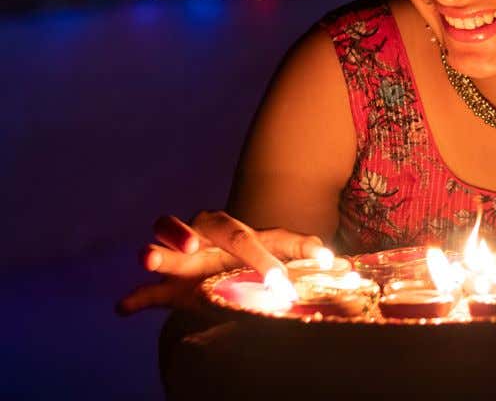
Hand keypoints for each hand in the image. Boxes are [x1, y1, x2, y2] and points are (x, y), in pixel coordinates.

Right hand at [116, 211, 324, 315]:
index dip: (262, 257)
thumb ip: (304, 249)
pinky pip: (148, 291)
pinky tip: (123, 307)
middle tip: (194, 246)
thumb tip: (333, 258)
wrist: (233, 272)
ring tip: (148, 257)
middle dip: (192, 234)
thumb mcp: (282, 249)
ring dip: (156, 251)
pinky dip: (135, 298)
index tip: (279, 282)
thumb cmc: (259, 255)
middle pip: (197, 227)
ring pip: (161, 247)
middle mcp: (202, 236)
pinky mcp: (169, 286)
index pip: (243, 234)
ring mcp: (182, 260)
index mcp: (231, 227)